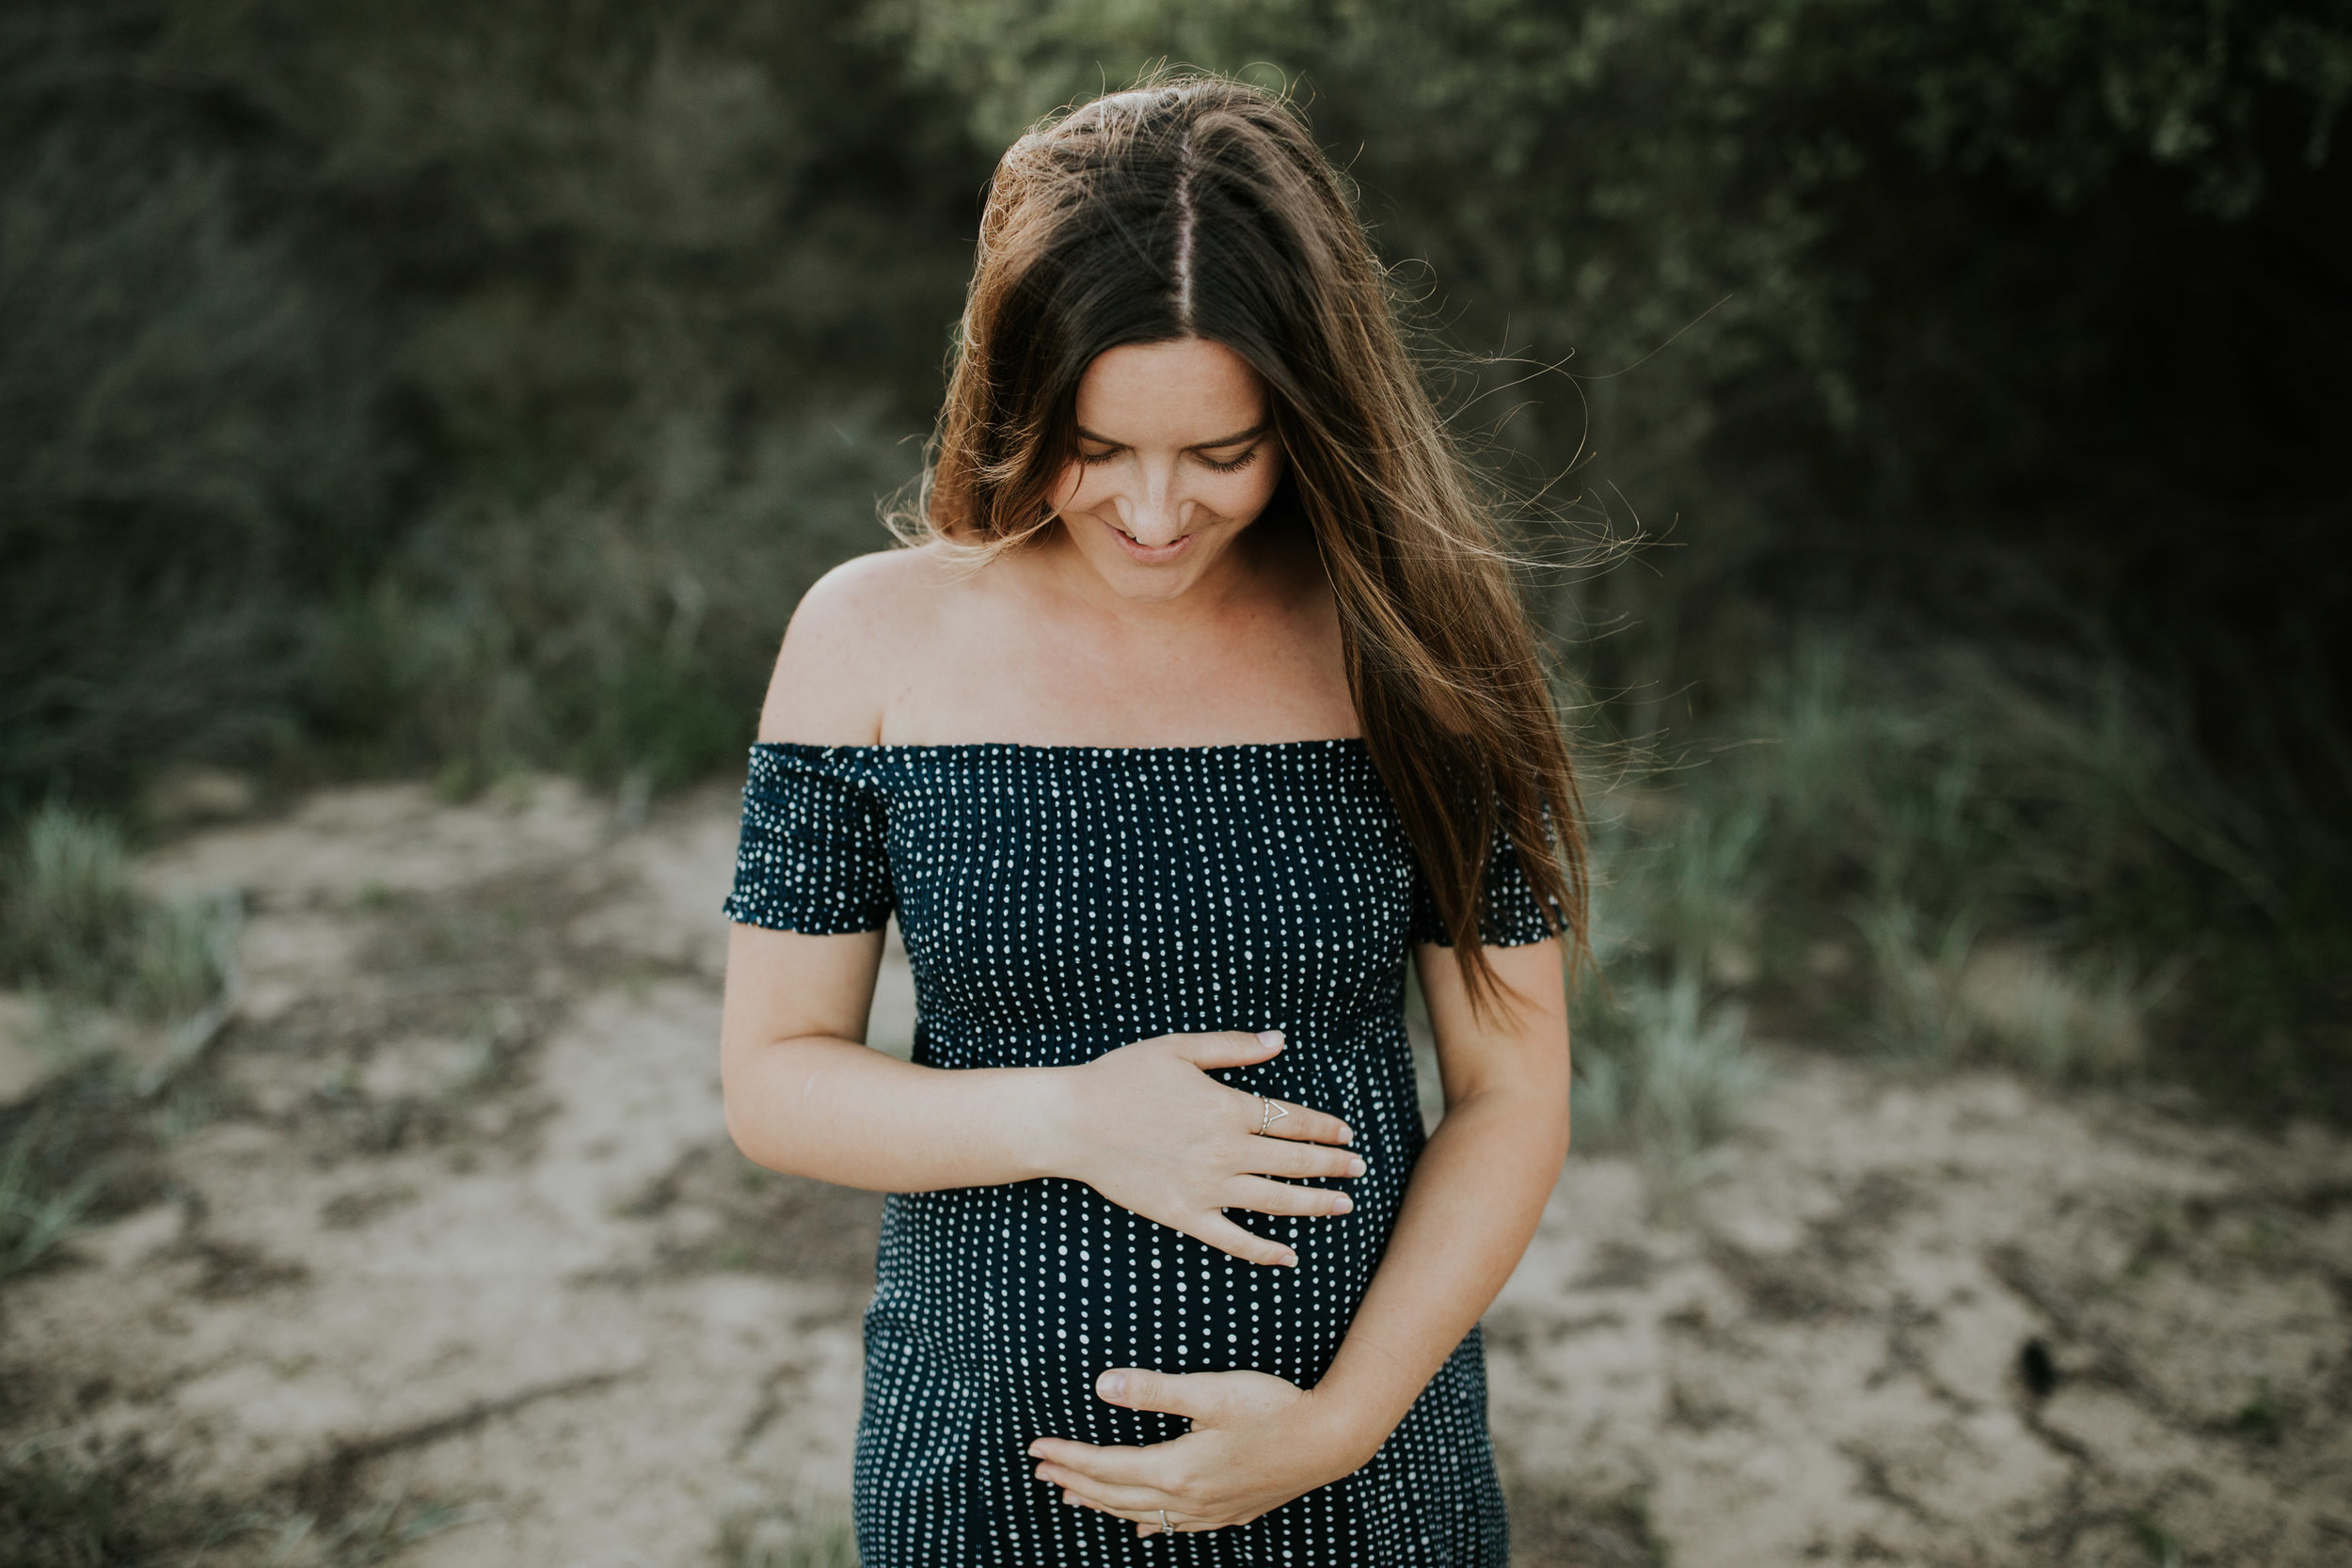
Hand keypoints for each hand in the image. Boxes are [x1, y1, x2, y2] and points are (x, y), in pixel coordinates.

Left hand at [1029, 1367, 1368, 1535]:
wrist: (1331, 1440)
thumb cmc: (1274, 1408)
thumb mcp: (1211, 1391)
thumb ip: (1154, 1390)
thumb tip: (1101, 1386)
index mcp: (1177, 1469)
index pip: (1106, 1467)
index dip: (1068, 1457)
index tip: (1037, 1448)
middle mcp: (1188, 1500)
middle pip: (1116, 1495)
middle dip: (1074, 1481)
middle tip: (1041, 1471)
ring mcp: (1210, 1512)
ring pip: (1141, 1515)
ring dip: (1102, 1504)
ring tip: (1072, 1497)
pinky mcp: (1229, 1513)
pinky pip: (1176, 1527)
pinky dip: (1148, 1524)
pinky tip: (1142, 1527)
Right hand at [1050, 1030, 1362, 1265]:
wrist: (1073, 1122)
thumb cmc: (1122, 1077)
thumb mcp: (1179, 1048)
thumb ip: (1234, 1047)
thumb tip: (1281, 1041)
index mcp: (1227, 1108)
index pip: (1291, 1119)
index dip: (1324, 1127)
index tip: (1346, 1133)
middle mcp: (1224, 1151)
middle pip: (1294, 1162)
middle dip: (1333, 1166)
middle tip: (1359, 1169)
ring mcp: (1206, 1188)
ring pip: (1275, 1202)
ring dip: (1315, 1205)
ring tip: (1343, 1206)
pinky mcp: (1184, 1215)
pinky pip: (1233, 1239)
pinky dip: (1264, 1251)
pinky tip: (1289, 1256)